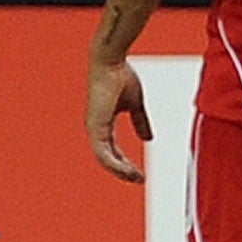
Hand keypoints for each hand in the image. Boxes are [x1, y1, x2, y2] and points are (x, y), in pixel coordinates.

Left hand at [87, 55, 151, 181]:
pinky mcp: (95, 126)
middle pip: (109, 159)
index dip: (126, 164)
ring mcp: (94, 128)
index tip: (140, 174)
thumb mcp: (136, 104)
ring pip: (105, 160)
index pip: (113, 151)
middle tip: (139, 179)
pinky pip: (103, 153)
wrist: (111, 62)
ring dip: (121, 171)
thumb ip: (140, 121)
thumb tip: (148, 139)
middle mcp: (96, 129)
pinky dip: (115, 163)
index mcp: (103, 124)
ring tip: (136, 177)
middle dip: (124, 171)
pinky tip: (127, 170)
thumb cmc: (120, 76)